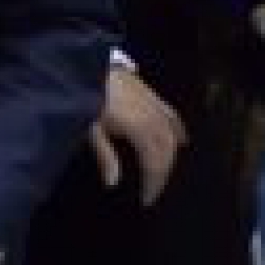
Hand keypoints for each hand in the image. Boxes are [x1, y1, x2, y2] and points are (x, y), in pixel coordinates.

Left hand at [89, 65, 186, 205]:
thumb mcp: (90, 128)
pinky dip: (177, 130)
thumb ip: (105, 155)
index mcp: (139, 127)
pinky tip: (180, 141)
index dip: (153, 183)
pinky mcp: (150, 93)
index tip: (147, 200)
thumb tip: (113, 183)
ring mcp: (153, 102)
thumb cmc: (85, 97)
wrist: (83, 65)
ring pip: (172, 134)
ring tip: (161, 173)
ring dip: (170, 156)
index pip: (154, 161)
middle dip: (162, 173)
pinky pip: (170, 114)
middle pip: (166, 150)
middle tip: (153, 191)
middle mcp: (153, 116)